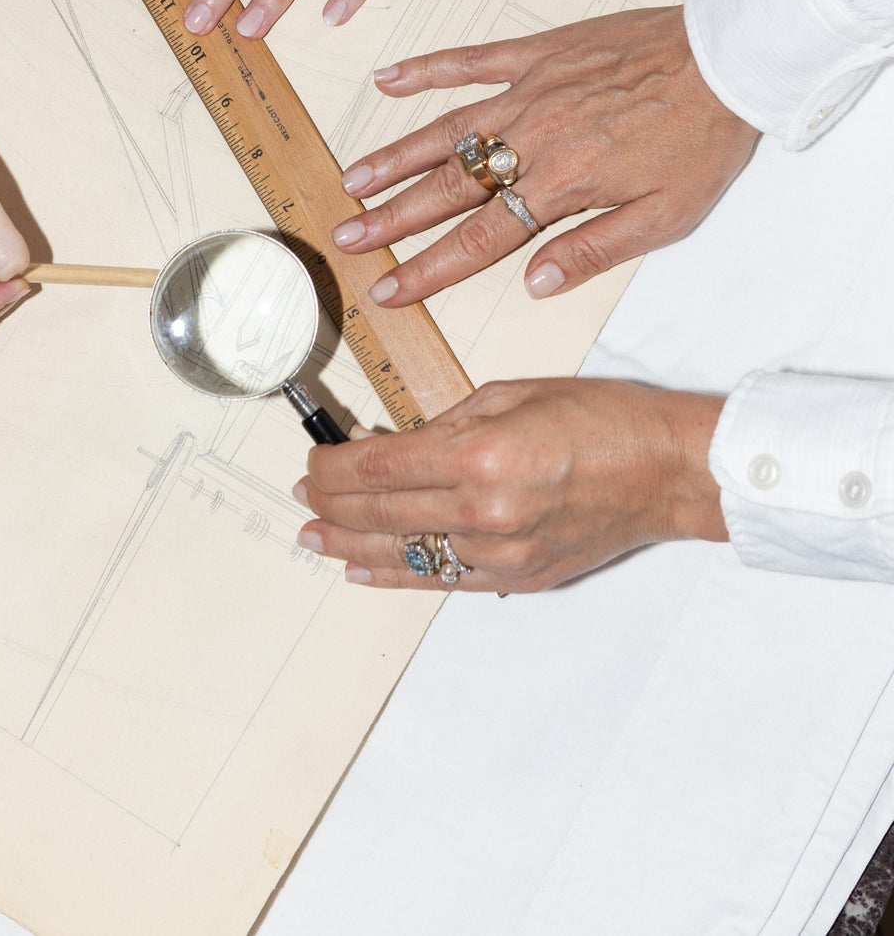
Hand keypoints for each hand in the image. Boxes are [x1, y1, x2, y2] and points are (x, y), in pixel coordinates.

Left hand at [294, 377, 727, 592]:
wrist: (669, 470)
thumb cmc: (603, 419)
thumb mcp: (513, 393)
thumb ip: (446, 421)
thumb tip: (391, 442)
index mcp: (483, 456)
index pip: (381, 468)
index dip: (333, 468)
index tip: (311, 463)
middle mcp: (486, 512)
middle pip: (383, 514)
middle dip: (332, 505)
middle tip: (303, 497)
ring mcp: (502, 553)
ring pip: (405, 553)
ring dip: (351, 546)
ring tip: (315, 539)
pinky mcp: (519, 576)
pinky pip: (443, 579)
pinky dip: (398, 575)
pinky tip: (364, 571)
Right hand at [333, 6, 757, 303]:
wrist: (730, 54)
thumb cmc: (704, 138)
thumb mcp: (666, 216)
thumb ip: (595, 249)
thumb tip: (535, 283)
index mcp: (562, 184)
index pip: (480, 239)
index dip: (429, 268)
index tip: (388, 290)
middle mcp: (532, 138)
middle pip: (447, 188)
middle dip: (392, 218)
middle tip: (348, 236)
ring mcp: (529, 90)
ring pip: (445, 130)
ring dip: (395, 156)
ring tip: (352, 180)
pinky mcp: (539, 52)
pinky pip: (470, 61)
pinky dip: (427, 69)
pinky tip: (388, 80)